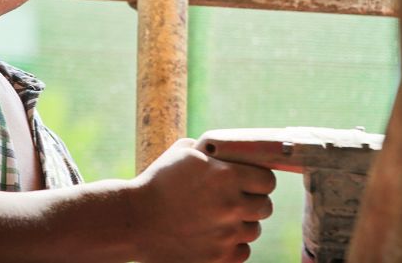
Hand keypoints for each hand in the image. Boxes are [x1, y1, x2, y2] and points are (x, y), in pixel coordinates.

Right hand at [129, 138, 275, 262]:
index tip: (251, 181)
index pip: (268, 181)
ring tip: (222, 218)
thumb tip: (227, 149)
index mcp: (227, 175)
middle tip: (237, 199)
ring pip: (254, 230)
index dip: (260, 180)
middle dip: (254, 202)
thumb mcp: (183, 153)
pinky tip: (218, 236)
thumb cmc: (157, 183)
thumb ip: (212, 151)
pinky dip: (234, 245)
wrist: (133, 221)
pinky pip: (243, 252)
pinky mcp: (218, 258)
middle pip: (265, 207)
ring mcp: (226, 235)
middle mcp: (232, 206)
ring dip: (242, 224)